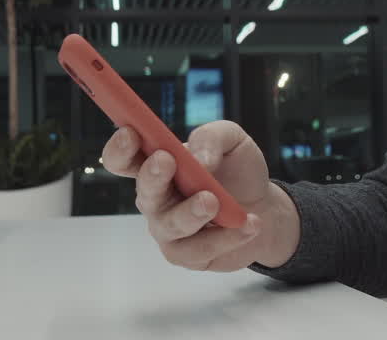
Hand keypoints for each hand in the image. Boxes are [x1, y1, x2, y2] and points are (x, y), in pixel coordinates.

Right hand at [101, 120, 296, 271]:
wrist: (265, 209)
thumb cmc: (239, 172)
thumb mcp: (233, 140)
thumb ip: (211, 137)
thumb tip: (200, 159)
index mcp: (157, 164)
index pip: (124, 158)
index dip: (121, 148)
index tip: (131, 133)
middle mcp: (156, 198)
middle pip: (143, 191)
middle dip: (153, 176)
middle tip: (168, 161)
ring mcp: (168, 227)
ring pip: (171, 224)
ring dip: (190, 212)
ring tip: (213, 201)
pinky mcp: (186, 254)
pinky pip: (200, 248)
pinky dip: (228, 235)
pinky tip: (249, 223)